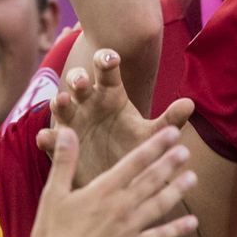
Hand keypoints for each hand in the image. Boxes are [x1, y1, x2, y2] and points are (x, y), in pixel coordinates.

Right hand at [30, 124, 198, 236]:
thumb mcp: (53, 193)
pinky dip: (177, 230)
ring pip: (160, 205)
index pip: (134, 162)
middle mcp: (121, 207)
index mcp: (102, 190)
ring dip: (178, 190)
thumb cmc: (51, 234)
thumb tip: (67, 132)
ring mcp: (130, 230)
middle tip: (187, 150)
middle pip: (151, 180)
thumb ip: (65, 161)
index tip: (171, 133)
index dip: (155, 146)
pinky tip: (193, 222)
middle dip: (170, 163)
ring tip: (193, 177)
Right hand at [36, 49, 191, 187]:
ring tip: (62, 101)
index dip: (106, 61)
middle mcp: (88, 103)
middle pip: (79, 84)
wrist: (114, 178)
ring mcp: (71, 122)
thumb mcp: (150, 136)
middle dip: (78, 79)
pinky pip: (50, 140)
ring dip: (59, 102)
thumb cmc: (132, 147)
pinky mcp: (60, 145)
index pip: (106, 72)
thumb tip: (190, 104)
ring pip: (61, 107)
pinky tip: (45, 139)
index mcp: (110, 95)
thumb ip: (169, 122)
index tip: (111, 58)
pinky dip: (48, 139)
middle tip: (81, 81)